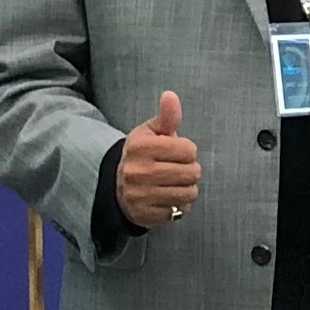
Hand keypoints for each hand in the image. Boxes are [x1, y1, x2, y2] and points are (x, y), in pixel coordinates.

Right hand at [115, 90, 198, 227]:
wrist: (117, 185)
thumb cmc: (142, 154)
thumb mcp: (151, 132)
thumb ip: (166, 116)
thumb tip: (171, 95)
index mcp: (140, 147)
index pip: (188, 150)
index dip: (188, 151)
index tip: (177, 152)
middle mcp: (137, 171)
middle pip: (191, 172)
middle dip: (191, 170)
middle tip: (179, 169)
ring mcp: (139, 195)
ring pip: (188, 193)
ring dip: (188, 189)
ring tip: (175, 183)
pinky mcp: (144, 214)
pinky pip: (178, 211)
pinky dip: (179, 206)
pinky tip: (168, 197)